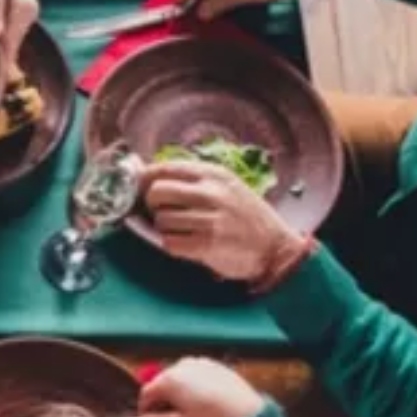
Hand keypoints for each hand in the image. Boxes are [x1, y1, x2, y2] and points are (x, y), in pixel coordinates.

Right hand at [136, 356, 264, 416]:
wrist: (246, 412)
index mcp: (169, 381)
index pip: (146, 393)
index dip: (145, 408)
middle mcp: (180, 366)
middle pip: (162, 383)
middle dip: (163, 398)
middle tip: (171, 416)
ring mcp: (197, 362)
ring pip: (179, 377)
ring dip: (178, 390)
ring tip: (189, 408)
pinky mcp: (212, 364)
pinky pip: (195, 373)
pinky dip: (194, 384)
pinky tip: (204, 399)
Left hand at [138, 160, 308, 289]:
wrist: (276, 248)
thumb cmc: (247, 218)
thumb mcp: (227, 187)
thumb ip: (193, 180)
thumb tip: (146, 174)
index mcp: (214, 174)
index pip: (165, 167)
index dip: (145, 179)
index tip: (141, 188)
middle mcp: (212, 192)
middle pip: (156, 191)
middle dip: (153, 205)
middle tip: (165, 212)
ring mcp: (210, 218)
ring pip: (161, 219)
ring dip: (166, 229)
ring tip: (185, 231)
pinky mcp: (207, 244)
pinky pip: (169, 243)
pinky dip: (174, 246)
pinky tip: (189, 245)